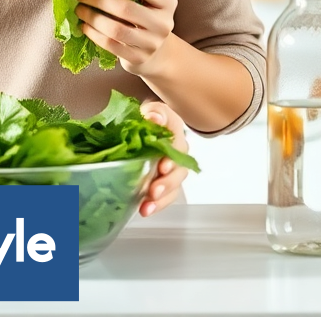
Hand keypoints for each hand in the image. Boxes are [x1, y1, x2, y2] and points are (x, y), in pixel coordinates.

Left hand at [75, 0, 177, 74]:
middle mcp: (163, 23)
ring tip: (79, 9)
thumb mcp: (146, 3)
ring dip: (92, 17)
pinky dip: (93, 34)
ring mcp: (151, 43)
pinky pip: (110, 44)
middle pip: (127, 8)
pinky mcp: (138, 58)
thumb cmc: (144, 19)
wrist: (155, 52)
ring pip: (116, 29)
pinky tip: (84, 26)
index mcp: (167, 3)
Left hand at [137, 101, 188, 216]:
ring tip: (147, 206)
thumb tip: (153, 118)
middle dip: (167, 182)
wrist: (140, 126)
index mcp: (173, 128)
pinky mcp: (164, 181)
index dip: (172, 154)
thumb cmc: (144, 118)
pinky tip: (145, 210)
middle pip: (179, 168)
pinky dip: (156, 204)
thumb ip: (152, 112)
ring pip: (174, 185)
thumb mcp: (146, 110)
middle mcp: (178, 149)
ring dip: (162, 198)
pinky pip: (165, 196)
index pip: (177, 139)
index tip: (163, 166)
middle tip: (153, 190)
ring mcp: (173, 167)